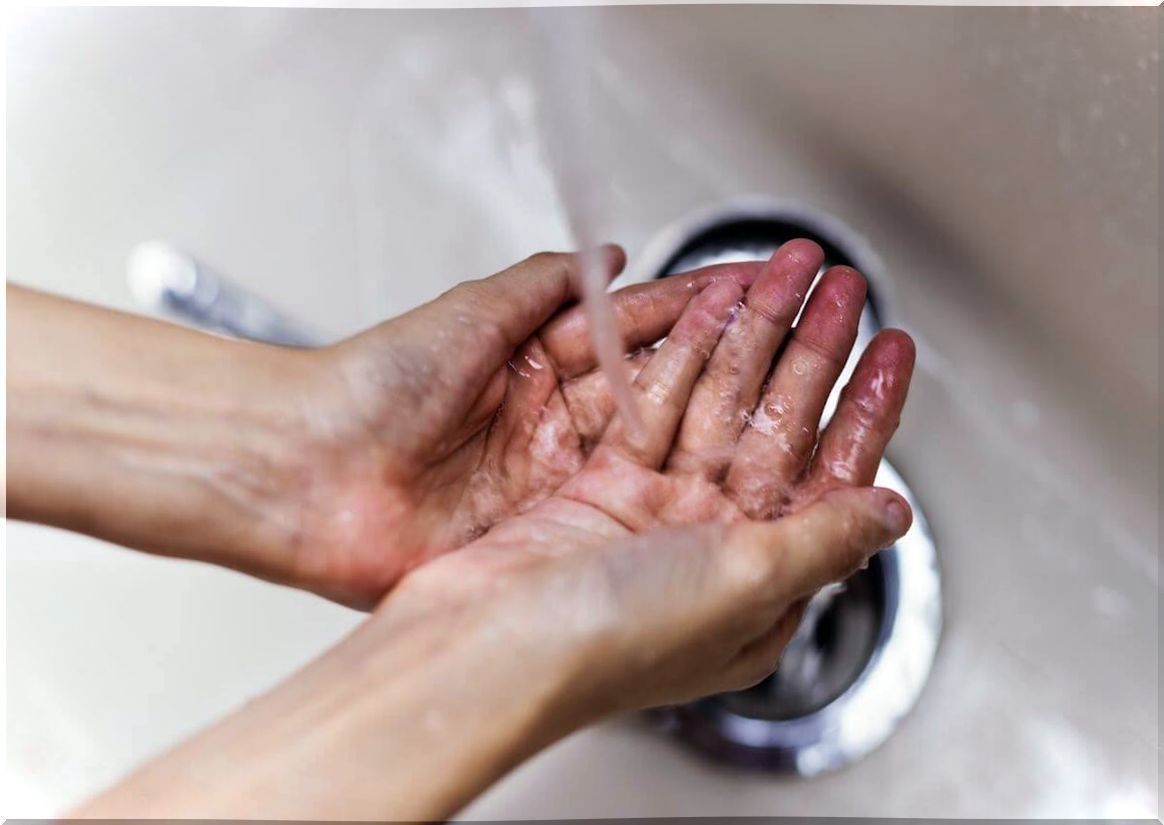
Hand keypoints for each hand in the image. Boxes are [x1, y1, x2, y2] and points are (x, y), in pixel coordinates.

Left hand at [289, 248, 765, 606]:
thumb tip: (609, 255)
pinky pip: (613, 515)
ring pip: (648, 455)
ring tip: (785, 409)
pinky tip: (721, 495)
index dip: (698, 316)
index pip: (637, 335)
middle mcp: (553, 426)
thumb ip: (547, 284)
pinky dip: (665, 504)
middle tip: (799, 342)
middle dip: (726, 369)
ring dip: (711, 434)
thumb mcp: (473, 312)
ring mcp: (551, 484)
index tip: (759, 294)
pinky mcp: (540, 537)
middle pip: (657, 395)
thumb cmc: (372, 384)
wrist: (307, 472)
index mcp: (536, 366)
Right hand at [389, 239, 916, 710]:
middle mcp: (714, 548)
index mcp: (762, 585)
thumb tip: (891, 515)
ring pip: (718, 405)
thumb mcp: (745, 587)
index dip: (869, 408)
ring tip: (782, 273)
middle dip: (814, 351)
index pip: (835, 478)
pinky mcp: (601, 487)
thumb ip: (823, 542)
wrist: (485, 644)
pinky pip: (654, 406)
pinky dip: (684, 355)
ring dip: (753, 336)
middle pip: (779, 428)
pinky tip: (710, 307)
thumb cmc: (610, 642)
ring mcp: (656, 514)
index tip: (892, 348)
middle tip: (841, 285)